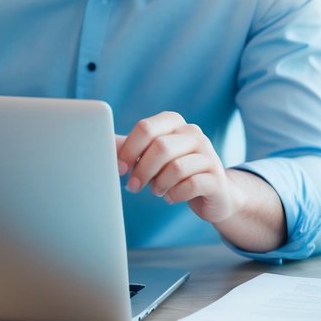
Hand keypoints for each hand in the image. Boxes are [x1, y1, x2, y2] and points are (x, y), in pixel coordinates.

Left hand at [115, 112, 238, 223]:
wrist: (213, 192)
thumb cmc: (174, 171)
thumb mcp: (150, 156)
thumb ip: (129, 148)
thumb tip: (103, 143)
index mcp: (174, 123)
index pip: (146, 128)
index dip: (128, 150)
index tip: (119, 169)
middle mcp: (193, 133)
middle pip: (160, 147)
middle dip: (142, 170)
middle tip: (133, 186)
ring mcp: (208, 154)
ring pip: (175, 167)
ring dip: (159, 184)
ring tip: (156, 190)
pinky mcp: (216, 178)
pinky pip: (191, 185)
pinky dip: (175, 194)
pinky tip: (171, 197)